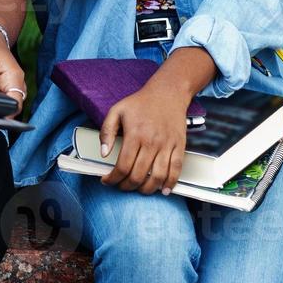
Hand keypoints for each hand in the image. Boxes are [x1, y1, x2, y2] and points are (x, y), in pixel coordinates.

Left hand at [99, 77, 192, 194]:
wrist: (167, 93)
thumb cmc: (141, 102)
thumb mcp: (117, 111)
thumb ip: (106, 131)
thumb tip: (103, 153)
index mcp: (135, 134)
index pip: (123, 166)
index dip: (113, 178)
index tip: (107, 180)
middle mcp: (152, 142)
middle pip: (138, 175)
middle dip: (126, 186)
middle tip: (121, 185)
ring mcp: (167, 145)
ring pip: (157, 177)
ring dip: (147, 189)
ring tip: (138, 189)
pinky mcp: (179, 146)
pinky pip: (176, 170)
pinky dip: (171, 183)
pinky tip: (163, 189)